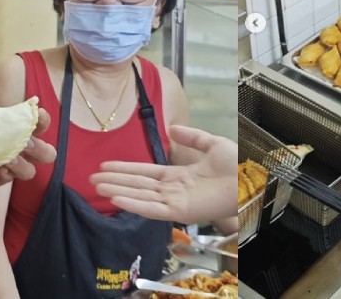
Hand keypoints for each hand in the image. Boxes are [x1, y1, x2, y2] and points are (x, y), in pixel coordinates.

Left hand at [0, 106, 57, 191]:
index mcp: (23, 131)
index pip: (41, 125)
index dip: (43, 120)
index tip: (38, 114)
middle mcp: (24, 150)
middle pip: (48, 154)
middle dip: (40, 149)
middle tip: (27, 143)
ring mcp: (15, 167)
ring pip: (30, 171)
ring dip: (22, 164)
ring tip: (9, 159)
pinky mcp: (1, 179)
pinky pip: (9, 179)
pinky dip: (5, 174)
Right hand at [89, 125, 236, 224]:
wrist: (249, 180)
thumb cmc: (235, 167)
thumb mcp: (211, 144)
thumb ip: (192, 137)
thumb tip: (172, 128)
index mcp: (178, 176)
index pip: (145, 172)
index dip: (125, 168)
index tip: (106, 165)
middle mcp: (172, 190)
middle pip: (137, 184)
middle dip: (115, 180)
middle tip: (92, 178)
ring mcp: (174, 201)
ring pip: (140, 196)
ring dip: (118, 190)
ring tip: (97, 186)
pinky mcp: (179, 212)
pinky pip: (152, 208)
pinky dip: (134, 203)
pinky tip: (117, 198)